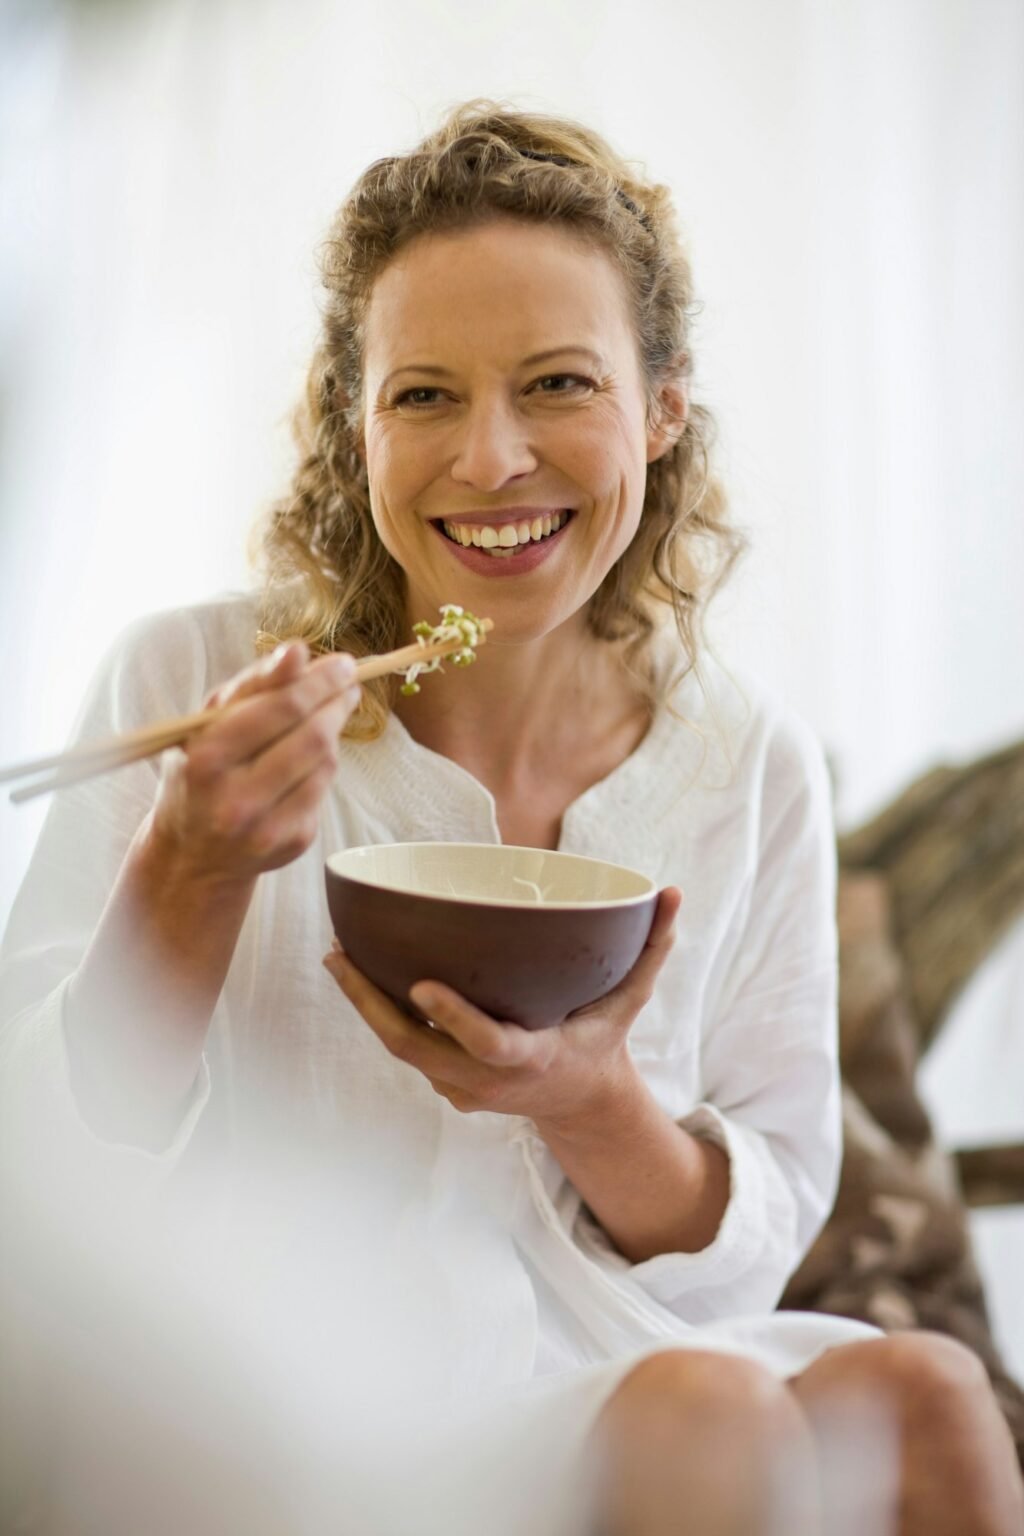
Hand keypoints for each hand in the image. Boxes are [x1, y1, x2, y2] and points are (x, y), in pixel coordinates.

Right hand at [147, 641, 360, 884]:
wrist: (194, 853)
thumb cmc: (202, 771)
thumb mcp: (209, 723)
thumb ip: (253, 684)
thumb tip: (298, 652)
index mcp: (206, 759)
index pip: (280, 708)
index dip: (320, 681)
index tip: (343, 664)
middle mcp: (235, 799)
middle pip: (312, 735)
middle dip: (337, 701)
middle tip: (348, 682)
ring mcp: (267, 827)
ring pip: (325, 761)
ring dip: (333, 730)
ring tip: (329, 713)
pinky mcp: (293, 842)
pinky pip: (325, 788)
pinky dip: (324, 765)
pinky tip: (311, 757)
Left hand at [323, 886, 682, 1131]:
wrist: (580, 1106)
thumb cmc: (601, 1040)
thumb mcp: (631, 1001)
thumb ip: (651, 950)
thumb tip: (673, 892)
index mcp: (533, 1059)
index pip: (489, 1043)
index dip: (455, 1017)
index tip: (421, 983)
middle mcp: (489, 1081)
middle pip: (416, 1047)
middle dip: (371, 1005)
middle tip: (339, 958)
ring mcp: (461, 1088)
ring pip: (401, 1048)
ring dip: (364, 1007)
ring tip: (337, 957)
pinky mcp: (445, 1085)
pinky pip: (406, 1048)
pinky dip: (380, 1015)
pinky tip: (359, 976)